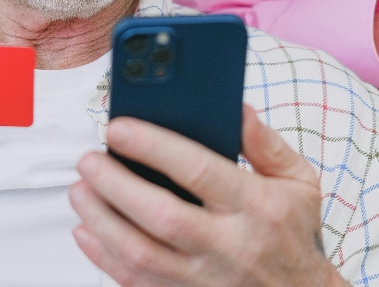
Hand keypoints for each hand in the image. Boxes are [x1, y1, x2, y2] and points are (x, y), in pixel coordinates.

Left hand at [70, 105, 345, 286]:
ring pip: (141, 254)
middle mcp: (228, 244)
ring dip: (102, 220)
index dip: (153, 146)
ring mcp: (205, 279)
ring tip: (80, 189)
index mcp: (255, 205)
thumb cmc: (294, 233)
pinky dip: (104, 259)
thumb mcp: (298, 181)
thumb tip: (237, 108)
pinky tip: (86, 231)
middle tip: (88, 159)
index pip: (198, 169)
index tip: (118, 127)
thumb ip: (265, 143)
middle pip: (161, 215)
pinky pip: (136, 284)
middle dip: (115, 184)